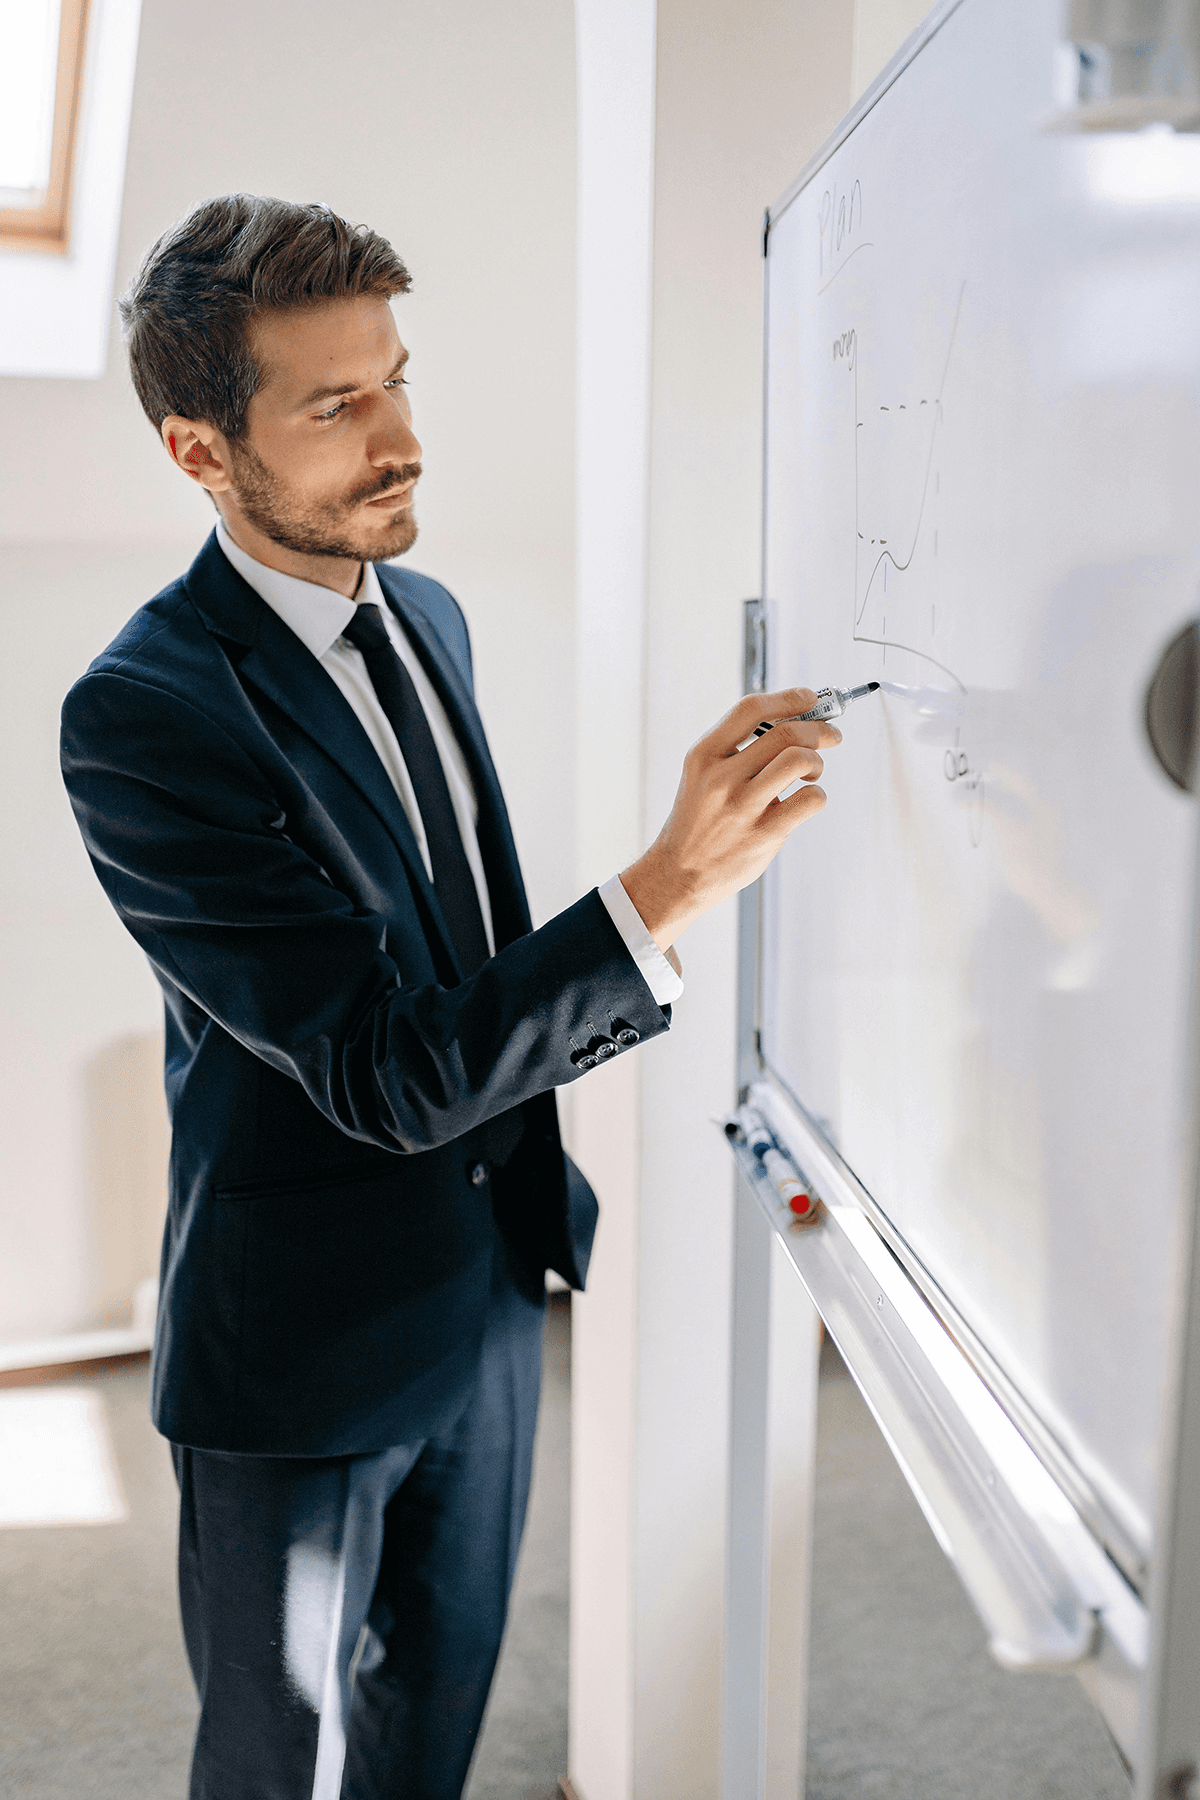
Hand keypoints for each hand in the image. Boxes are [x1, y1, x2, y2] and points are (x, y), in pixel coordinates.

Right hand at [620, 689, 841, 951]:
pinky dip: (817, 795)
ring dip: (817, 761)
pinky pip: (809, 800)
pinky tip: (805, 800)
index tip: (808, 698)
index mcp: (704, 756)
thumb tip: (792, 721)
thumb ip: (737, 749)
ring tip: (812, 773)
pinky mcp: (763, 834)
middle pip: (785, 733)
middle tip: (830, 736)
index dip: (788, 698)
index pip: (750, 710)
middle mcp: (721, 778)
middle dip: (819, 729)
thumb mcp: (702, 776)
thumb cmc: (698, 820)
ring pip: (799, 761)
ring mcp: (742, 807)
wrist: (679, 873)